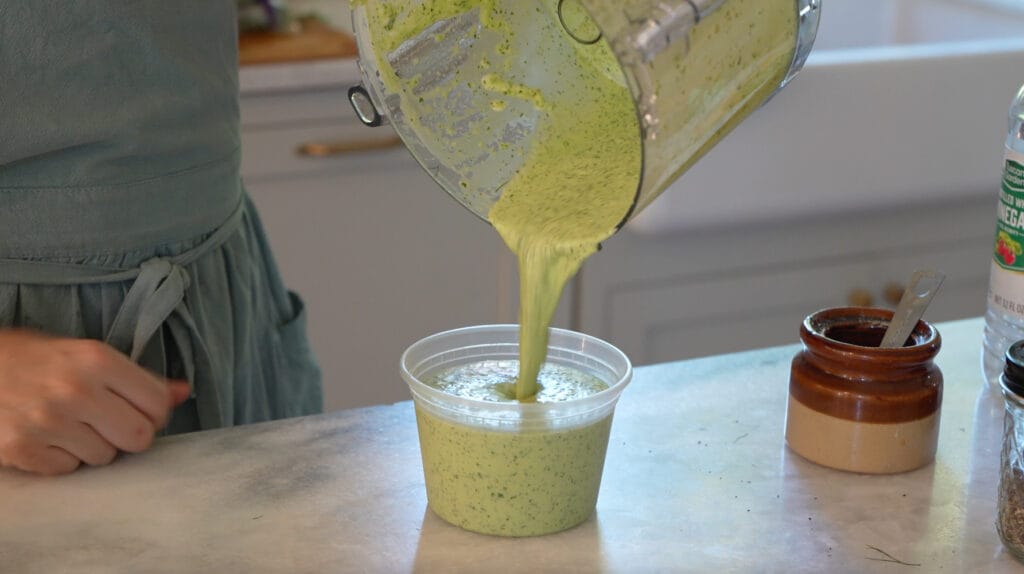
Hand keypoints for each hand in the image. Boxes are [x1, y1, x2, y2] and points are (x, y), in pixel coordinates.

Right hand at [0, 329, 190, 474]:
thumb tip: (183, 392)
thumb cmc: (31, 358)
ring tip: (71, 425)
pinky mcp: (22, 449)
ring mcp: (47, 423)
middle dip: (130, 434)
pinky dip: (62, 458)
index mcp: (96, 360)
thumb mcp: (84, 353)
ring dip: (94, 447)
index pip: (158, 403)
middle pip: (139, 437)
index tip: (138, 408)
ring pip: (105, 457)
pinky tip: (47, 437)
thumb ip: (134, 376)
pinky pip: (68, 469)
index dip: (154, 410)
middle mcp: (75, 391)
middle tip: (110, 423)